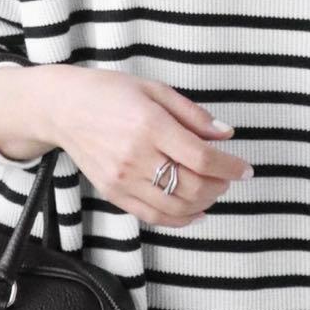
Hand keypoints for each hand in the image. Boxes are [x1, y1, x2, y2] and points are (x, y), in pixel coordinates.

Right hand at [30, 64, 253, 226]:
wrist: (63, 109)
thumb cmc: (110, 93)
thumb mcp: (155, 89)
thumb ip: (193, 114)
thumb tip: (226, 134)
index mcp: (150, 125)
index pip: (201, 157)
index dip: (230, 167)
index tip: (245, 169)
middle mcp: (136, 156)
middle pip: (192, 185)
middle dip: (219, 186)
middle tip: (228, 178)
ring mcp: (123, 179)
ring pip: (176, 206)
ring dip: (203, 203)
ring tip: (212, 191)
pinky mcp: (113, 193)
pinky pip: (153, 217)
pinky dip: (180, 219)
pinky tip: (195, 212)